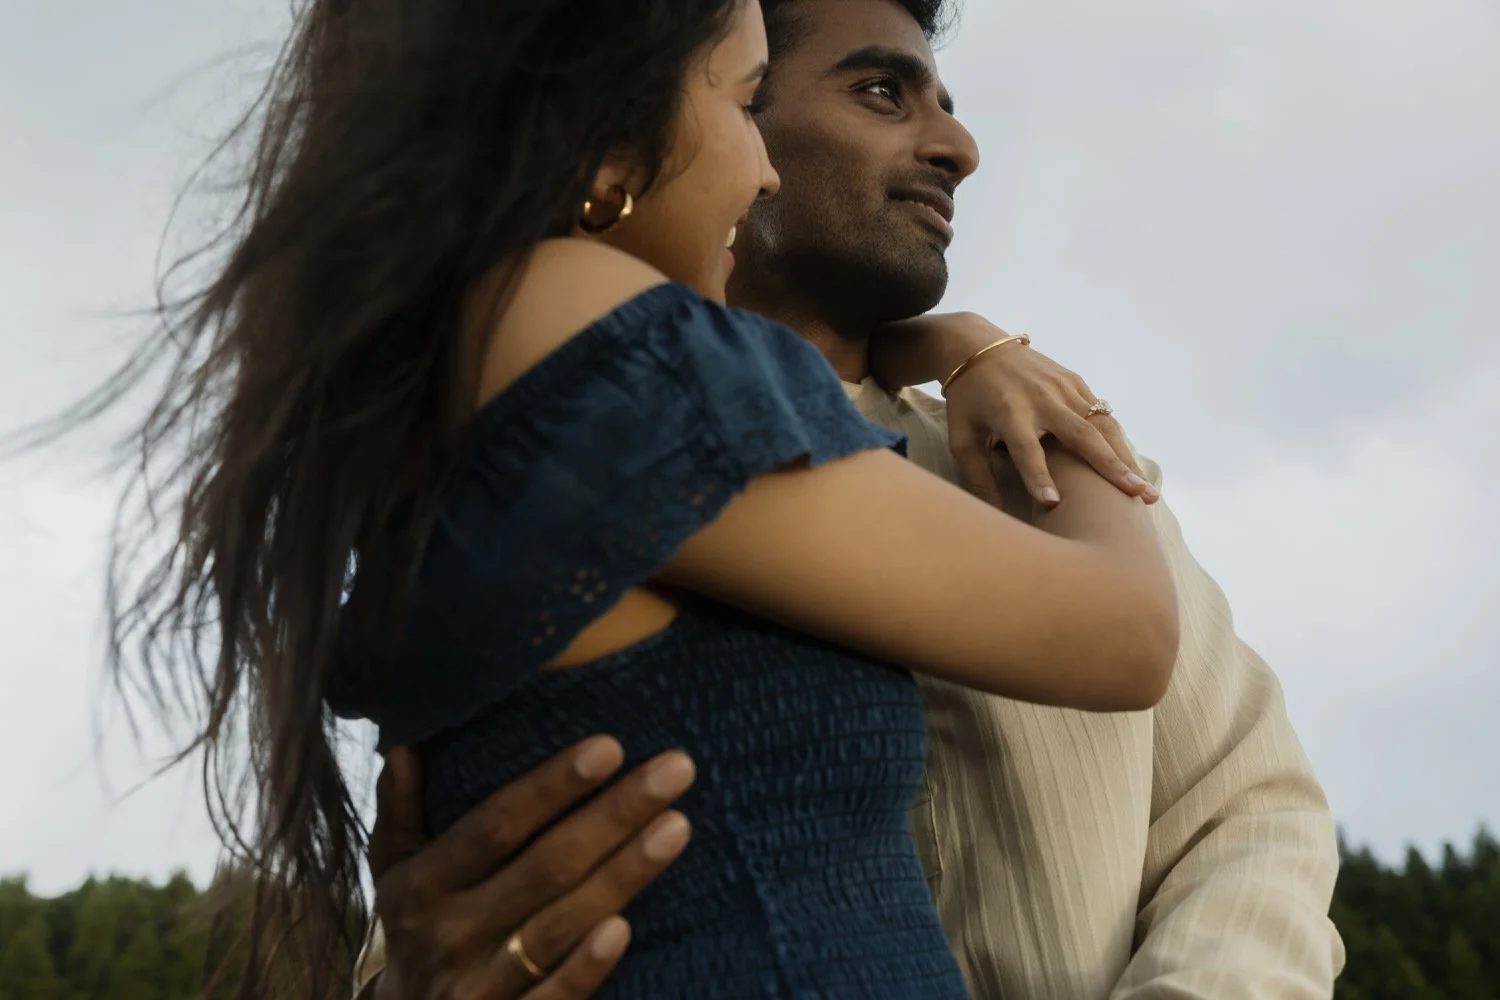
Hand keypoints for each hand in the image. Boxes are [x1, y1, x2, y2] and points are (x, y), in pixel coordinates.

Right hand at [368, 738, 695, 999]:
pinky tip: (629, 927)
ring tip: (678, 826)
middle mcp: (449, 932)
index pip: (495, 824)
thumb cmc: (416, 927)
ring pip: (561, 924)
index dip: (551, 786)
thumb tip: (407, 742)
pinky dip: (588, 965)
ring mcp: (478, 984)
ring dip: (623, 874)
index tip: (611, 745)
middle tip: (676, 768)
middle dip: (614, 814)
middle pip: (545, 865)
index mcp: (422, 883)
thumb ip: (402, 806)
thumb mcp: (392, 869)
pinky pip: (555, 996)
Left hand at [878, 312, 1158, 509]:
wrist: (978, 348)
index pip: (1026, 449)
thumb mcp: (962, 438)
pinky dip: (1120, 443)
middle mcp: (1042, 398)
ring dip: (1127, 458)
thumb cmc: (968, 402)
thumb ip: (977, 477)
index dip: (1038, 476)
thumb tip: (995, 522)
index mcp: (1008, 412)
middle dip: (1110, 467)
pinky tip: (1133, 470)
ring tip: (1147, 491)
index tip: (1054, 504)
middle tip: (1135, 496)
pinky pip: (1103, 415)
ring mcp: (1063, 387)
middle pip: (1081, 435)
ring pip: (1102, 426)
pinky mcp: (1076, 382)